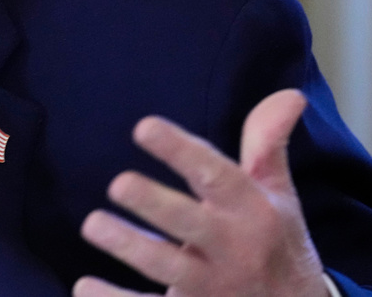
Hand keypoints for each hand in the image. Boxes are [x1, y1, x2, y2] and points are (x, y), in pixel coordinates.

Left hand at [73, 89, 326, 296]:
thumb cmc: (276, 243)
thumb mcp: (278, 195)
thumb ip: (268, 144)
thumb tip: (289, 94)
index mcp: (251, 210)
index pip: (216, 175)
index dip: (181, 151)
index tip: (144, 126)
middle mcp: (233, 248)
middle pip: (190, 224)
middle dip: (154, 203)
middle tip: (117, 183)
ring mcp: (212, 287)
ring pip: (167, 268)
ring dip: (129, 246)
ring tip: (92, 224)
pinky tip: (82, 287)